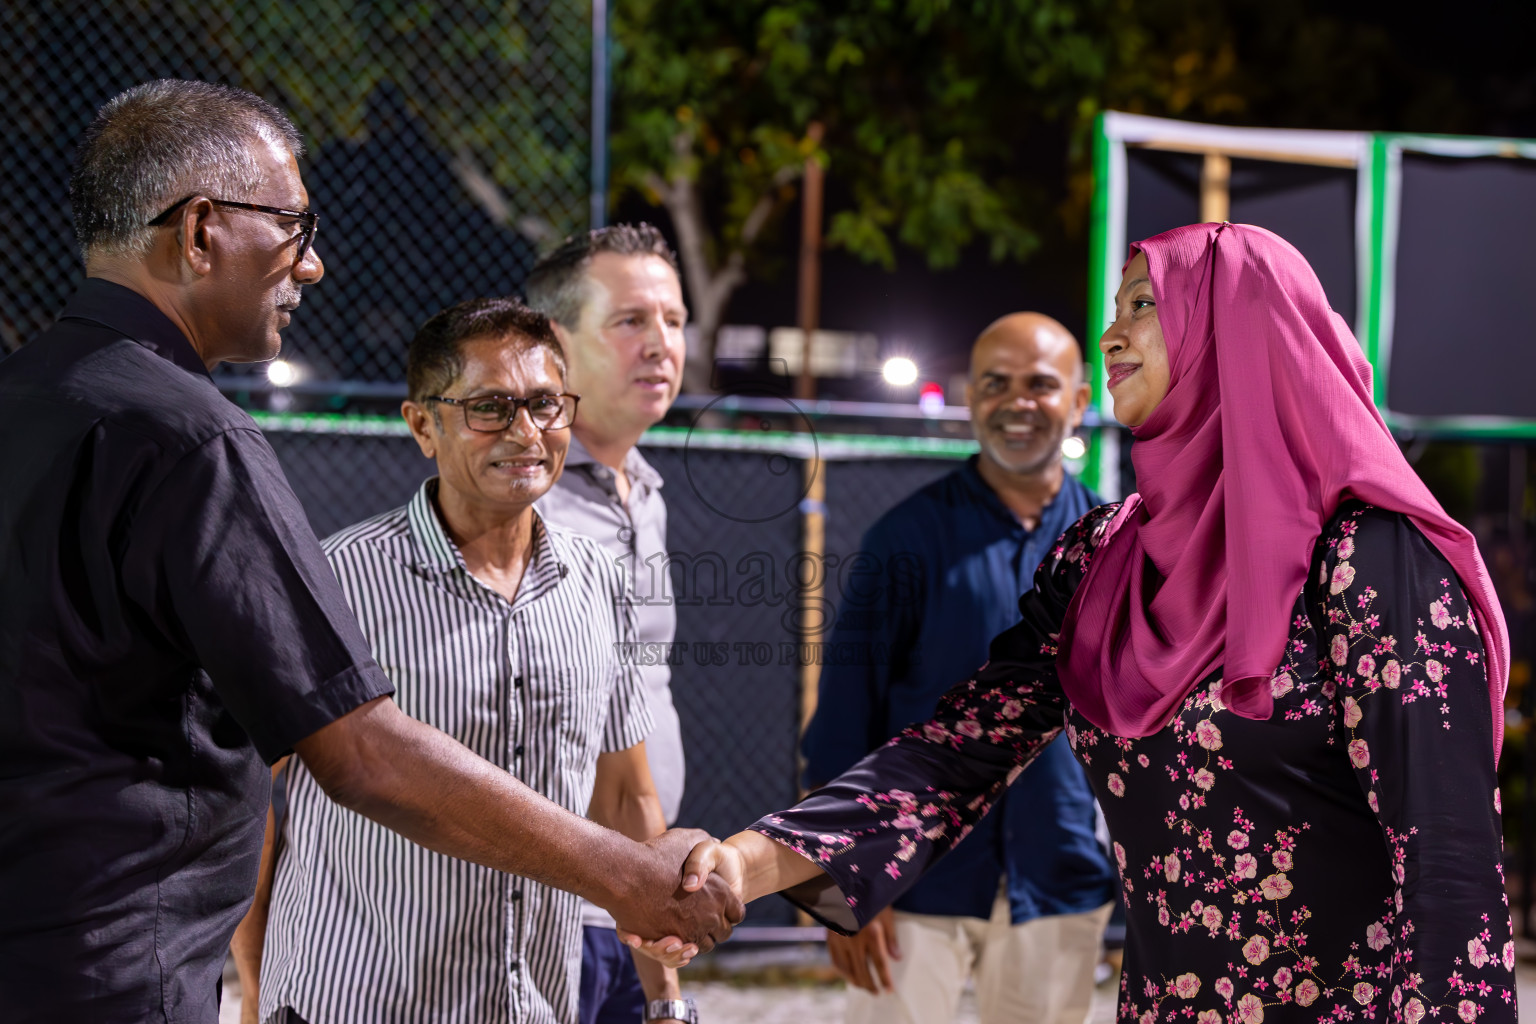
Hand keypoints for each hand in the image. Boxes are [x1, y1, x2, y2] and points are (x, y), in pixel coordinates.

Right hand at [607, 828, 744, 953]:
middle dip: (713, 928)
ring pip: (702, 946)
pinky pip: (681, 954)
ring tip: (683, 927)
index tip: (716, 906)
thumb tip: (716, 842)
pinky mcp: (670, 943)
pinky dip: (677, 949)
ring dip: (695, 940)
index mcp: (720, 892)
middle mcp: (710, 915)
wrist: (625, 873)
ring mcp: (691, 932)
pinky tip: (669, 934)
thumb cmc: (655, 855)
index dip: (728, 910)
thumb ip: (705, 842)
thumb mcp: (688, 838)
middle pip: (723, 933)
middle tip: (699, 918)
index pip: (737, 913)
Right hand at [827, 905, 900, 993]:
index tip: (889, 990)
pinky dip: (842, 971)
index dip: (885, 979)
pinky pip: (835, 960)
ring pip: (848, 969)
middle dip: (871, 985)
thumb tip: (897, 958)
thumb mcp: (885, 913)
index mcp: (871, 932)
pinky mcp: (830, 936)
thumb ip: (891, 937)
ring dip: (856, 981)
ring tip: (865, 987)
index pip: (879, 963)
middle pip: (862, 971)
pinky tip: (849, 976)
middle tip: (877, 993)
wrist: (844, 883)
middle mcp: (854, 939)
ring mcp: (840, 939)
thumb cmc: (870, 897)